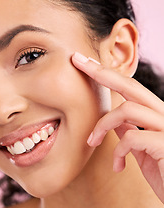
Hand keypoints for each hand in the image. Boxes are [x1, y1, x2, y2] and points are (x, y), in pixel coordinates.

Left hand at [72, 52, 163, 202]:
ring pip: (127, 109)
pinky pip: (133, 138)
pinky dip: (119, 151)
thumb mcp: (141, 149)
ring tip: (92, 142)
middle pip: (130, 85)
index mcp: (156, 114)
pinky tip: (118, 165)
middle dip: (101, 72)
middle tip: (78, 61)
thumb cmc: (163, 172)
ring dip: (102, 126)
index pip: (130, 87)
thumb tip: (114, 121)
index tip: (87, 64)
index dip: (108, 74)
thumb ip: (130, 131)